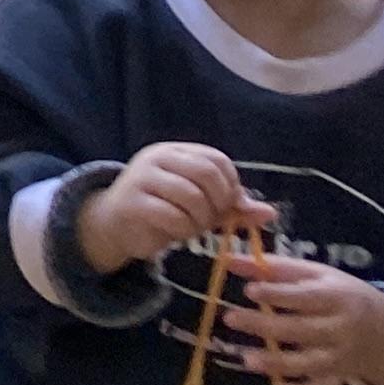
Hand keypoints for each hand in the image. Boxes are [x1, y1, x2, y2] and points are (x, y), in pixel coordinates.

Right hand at [76, 141, 260, 274]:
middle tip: (212, 218)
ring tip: (193, 227)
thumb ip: (232, 206)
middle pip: (207, 173)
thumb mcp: (201, 205)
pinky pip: (172, 216)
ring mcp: (142, 177)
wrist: (113, 224)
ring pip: (191, 196)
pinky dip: (184, 230)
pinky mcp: (132, 202)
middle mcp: (157, 157)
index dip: (231, 186)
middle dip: (218, 202)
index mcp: (176, 151)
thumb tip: (269, 213)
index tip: (226, 206)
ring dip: (201, 220)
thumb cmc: (162, 211)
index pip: (217, 160)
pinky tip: (177, 233)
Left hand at [224, 256, 383, 384]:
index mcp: (337, 298)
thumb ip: (274, 268)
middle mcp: (341, 329)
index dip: (278, 294)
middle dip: (265, 326)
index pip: (306, 297)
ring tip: (247, 359)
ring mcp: (341, 356)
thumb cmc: (341, 295)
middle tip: (230, 318)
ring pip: (310, 364)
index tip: (249, 290)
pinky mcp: (338, 377)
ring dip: (278, 363)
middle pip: (302, 330)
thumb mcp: (316, 275)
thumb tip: (228, 260)